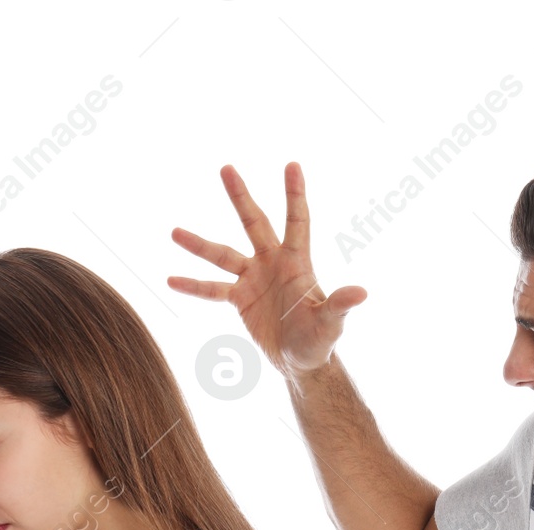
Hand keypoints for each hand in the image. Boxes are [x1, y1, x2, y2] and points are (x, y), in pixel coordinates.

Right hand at [168, 162, 366, 375]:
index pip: (297, 222)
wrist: (302, 362)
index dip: (294, 195)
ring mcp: (254, 279)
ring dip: (199, 245)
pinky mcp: (240, 299)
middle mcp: (272, 263)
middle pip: (253, 223)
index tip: (292, 165)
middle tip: (226, 168)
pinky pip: (212, 290)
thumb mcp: (331, 324)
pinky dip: (193, 286)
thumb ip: (340, 305)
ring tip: (174, 232)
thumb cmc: (321, 341)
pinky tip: (171, 280)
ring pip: (223, 255)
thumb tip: (362, 292)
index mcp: (297, 263)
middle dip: (241, 196)